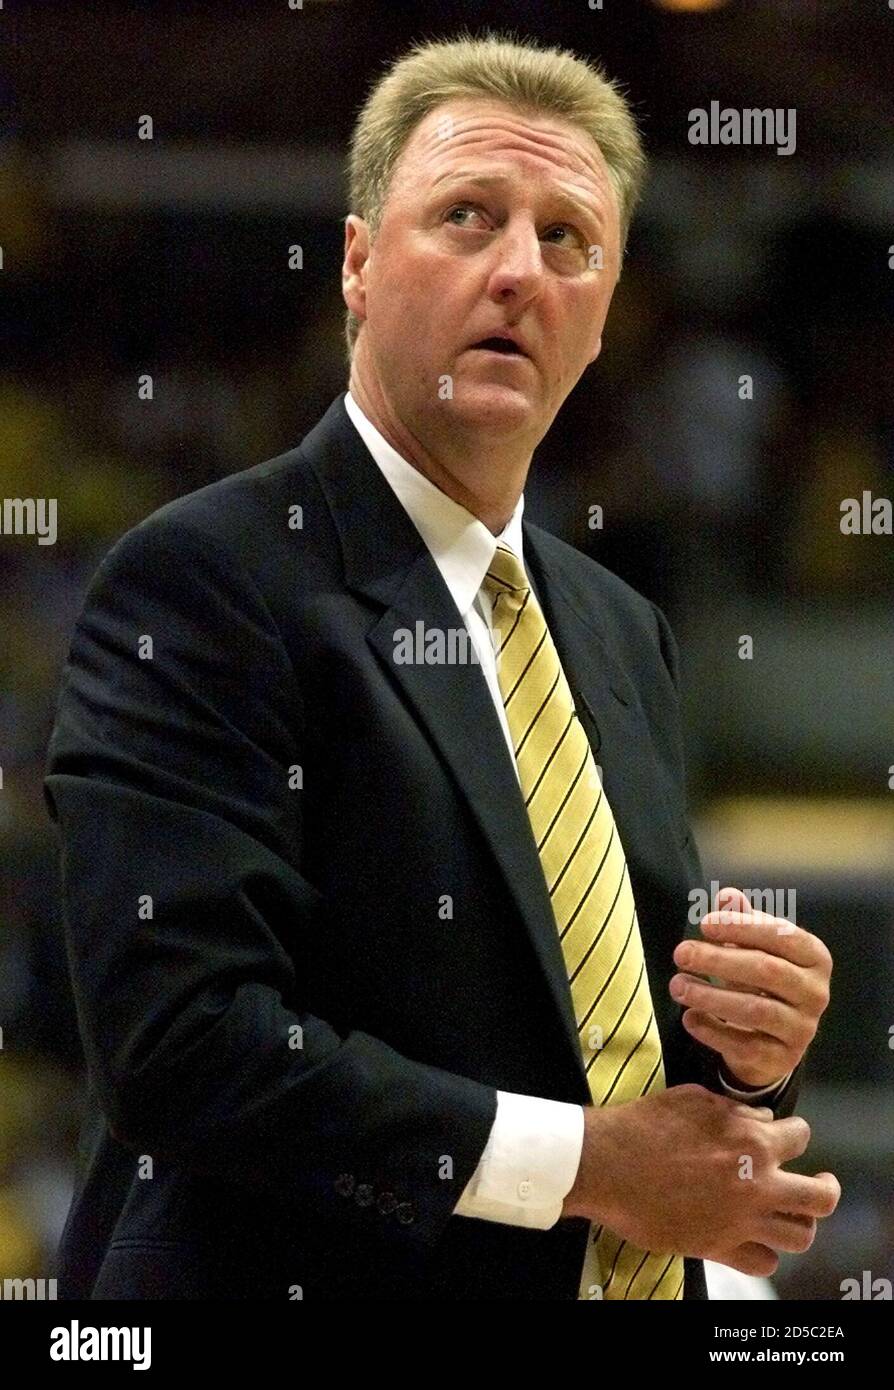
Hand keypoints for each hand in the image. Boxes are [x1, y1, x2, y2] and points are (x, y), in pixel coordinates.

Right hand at [562, 1085, 840, 1275]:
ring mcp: (741, 1220)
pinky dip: (763, 1251)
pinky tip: (753, 1238)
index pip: (801, 1137)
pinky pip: (763, 1262)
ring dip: (798, 1222)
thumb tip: (758, 1120)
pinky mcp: (718, 1247)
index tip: (782, 1139)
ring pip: (800, 1235)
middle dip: (824, 1187)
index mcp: (753, 1141)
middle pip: (820, 1196)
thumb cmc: (645, 1124)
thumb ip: (734, 1111)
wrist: (607, 1162)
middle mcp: (757, 1183)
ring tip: (789, 1216)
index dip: (793, 1135)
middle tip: (818, 1184)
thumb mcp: (694, 1098)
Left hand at [670, 886, 831, 1088]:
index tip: (704, 923)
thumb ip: (741, 921)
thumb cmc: (761, 981)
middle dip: (719, 960)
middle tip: (681, 953)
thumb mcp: (754, 948)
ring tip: (677, 985)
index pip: (782, 936)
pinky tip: (688, 1017)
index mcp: (814, 957)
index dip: (742, 927)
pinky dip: (712, 1030)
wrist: (771, 1040)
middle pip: (766, 970)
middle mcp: (816, 993)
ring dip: (711, 996)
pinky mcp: (782, 1058)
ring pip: (755, 1009)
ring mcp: (802, 1029)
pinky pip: (743, 1044)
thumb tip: (728, 896)